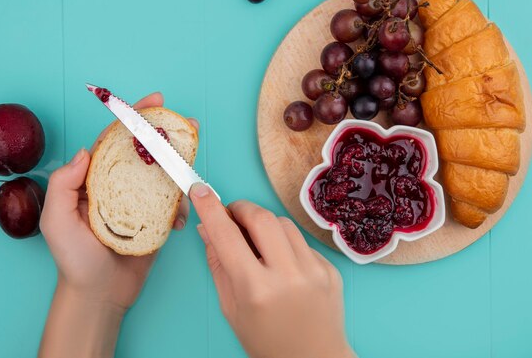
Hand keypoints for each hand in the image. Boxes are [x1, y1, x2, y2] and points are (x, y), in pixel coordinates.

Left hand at [39, 92, 197, 357]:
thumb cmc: (74, 260)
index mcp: (94, 181)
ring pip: (163, 174)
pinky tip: (183, 213)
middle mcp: (118, 186)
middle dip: (165, 133)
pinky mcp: (156, 220)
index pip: (114, 142)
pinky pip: (174, 203)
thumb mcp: (57, 222)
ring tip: (194, 160)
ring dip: (180, 164)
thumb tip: (84, 151)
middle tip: (186, 122)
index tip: (154, 102)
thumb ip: (64, 185)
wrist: (99, 295)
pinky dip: (183, 203)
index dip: (133, 119)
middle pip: (144, 152)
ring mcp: (139, 202)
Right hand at [190, 183, 354, 357]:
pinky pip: (302, 242)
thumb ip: (219, 265)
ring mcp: (315, 270)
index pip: (226, 236)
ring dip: (264, 224)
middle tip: (231, 215)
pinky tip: (282, 264)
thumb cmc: (268, 342)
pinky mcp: (330, 269)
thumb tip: (207, 229)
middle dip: (241, 209)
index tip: (201, 190)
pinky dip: (286, 245)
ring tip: (257, 244)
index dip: (210, 208)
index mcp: (256, 289)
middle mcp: (288, 275)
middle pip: (261, 217)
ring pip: (284, 224)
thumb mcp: (232, 309)